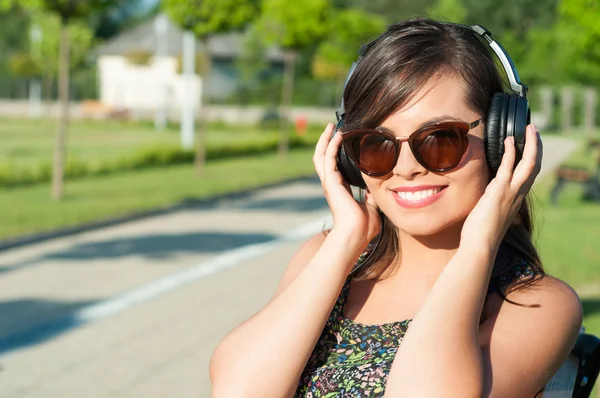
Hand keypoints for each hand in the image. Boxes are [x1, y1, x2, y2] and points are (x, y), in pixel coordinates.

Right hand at [313, 123, 381, 245]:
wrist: (356, 234)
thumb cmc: (364, 227)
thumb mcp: (372, 206)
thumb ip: (372, 196)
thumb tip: (379, 189)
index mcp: (340, 189)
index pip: (334, 166)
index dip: (336, 152)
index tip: (343, 140)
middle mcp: (332, 185)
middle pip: (323, 158)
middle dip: (327, 142)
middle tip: (332, 128)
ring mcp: (329, 183)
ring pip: (321, 156)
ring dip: (326, 140)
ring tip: (332, 127)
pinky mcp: (331, 183)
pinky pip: (328, 159)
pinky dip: (332, 146)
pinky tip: (338, 135)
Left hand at [460, 124, 542, 252]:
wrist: (480, 247)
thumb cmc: (481, 234)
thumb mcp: (490, 213)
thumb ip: (492, 200)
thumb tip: (488, 193)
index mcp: (516, 200)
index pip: (530, 175)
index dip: (532, 158)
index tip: (530, 145)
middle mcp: (518, 195)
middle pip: (535, 166)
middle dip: (536, 146)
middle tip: (534, 130)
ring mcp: (510, 193)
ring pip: (528, 164)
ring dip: (530, 144)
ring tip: (528, 128)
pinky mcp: (499, 192)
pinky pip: (508, 167)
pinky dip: (510, 152)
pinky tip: (508, 140)